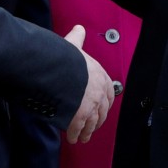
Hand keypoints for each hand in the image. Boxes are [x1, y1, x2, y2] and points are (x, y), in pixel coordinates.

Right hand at [62, 25, 113, 143]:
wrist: (57, 69)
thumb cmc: (65, 58)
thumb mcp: (73, 45)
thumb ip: (77, 39)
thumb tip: (79, 29)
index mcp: (100, 76)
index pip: (109, 93)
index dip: (105, 103)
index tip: (102, 109)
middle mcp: (98, 92)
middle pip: (102, 111)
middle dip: (97, 120)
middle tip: (92, 127)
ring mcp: (90, 106)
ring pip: (92, 123)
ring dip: (87, 131)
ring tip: (82, 137)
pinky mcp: (79, 117)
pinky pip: (78, 129)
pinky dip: (75, 134)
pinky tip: (72, 137)